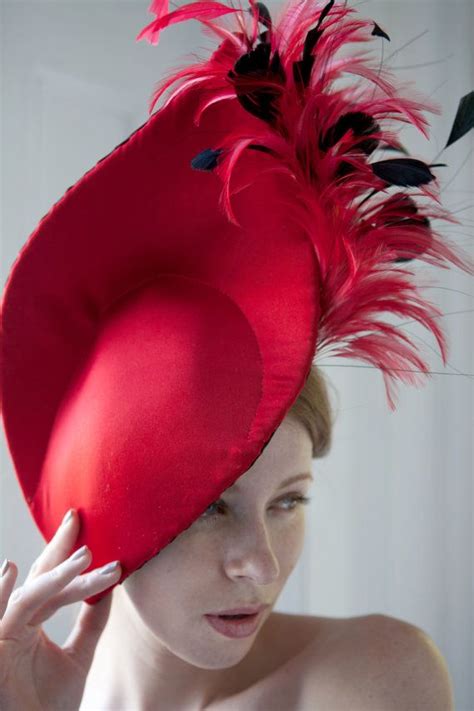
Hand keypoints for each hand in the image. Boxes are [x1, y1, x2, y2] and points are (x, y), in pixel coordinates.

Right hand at [0, 509, 120, 710]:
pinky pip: (0, 618)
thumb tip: (111, 591)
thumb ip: (91, 625)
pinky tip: (9, 572)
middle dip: (60, 548)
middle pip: (41, 578)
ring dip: (55, 576)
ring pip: (30, 596)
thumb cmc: (47, 705)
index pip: (52, 578)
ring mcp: (3, 634)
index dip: (66, 551)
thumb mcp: (78, 658)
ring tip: (84, 556)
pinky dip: (1, 595)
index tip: (82, 521)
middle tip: (78, 519)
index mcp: (33, 619)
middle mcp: (16, 620)